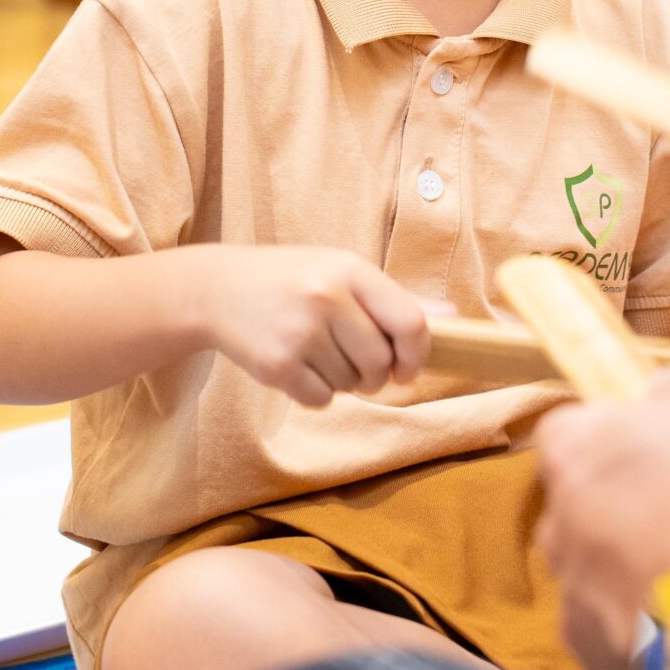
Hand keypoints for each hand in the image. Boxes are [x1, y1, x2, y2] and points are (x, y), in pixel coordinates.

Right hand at [192, 246, 431, 407]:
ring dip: (342, 381)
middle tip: (355, 362)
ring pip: (351, 384)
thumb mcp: (340, 273)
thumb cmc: (291, 279)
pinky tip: (296, 366)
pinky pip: (321, 399)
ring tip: (316, 353)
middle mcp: (327, 298)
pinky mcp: (277, 365)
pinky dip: (316, 393)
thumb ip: (395, 299)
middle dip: (375, 375)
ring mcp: (301, 333)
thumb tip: (453, 319)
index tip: (407, 367)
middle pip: (381, 363)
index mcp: (351, 270)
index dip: (417, 355)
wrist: (216, 289)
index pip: (410, 323)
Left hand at [536, 372, 669, 669]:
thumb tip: (657, 394)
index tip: (663, 453)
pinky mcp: (594, 659)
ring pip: (599, 571)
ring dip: (636, 569)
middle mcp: (554, 521)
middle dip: (625, 508)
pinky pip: (618, 632)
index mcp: (574, 448)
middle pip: (582, 503)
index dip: (617, 439)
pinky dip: (649, 628)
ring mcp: (570, 595)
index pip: (572, 430)